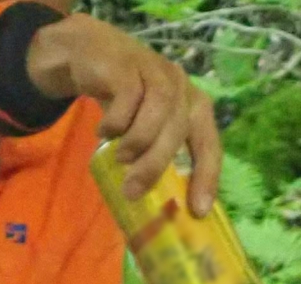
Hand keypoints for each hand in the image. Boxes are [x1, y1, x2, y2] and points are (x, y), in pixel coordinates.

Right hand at [27, 15, 220, 213]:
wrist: (91, 56)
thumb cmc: (123, 101)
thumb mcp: (144, 127)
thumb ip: (154, 154)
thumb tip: (158, 208)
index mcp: (193, 106)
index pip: (209, 143)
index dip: (207, 176)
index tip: (198, 210)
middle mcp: (180, 87)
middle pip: (179, 130)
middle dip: (156, 166)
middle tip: (132, 192)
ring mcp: (154, 72)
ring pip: (157, 112)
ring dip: (137, 143)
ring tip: (120, 159)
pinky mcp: (128, 66)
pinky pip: (127, 98)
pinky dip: (115, 122)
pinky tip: (103, 131)